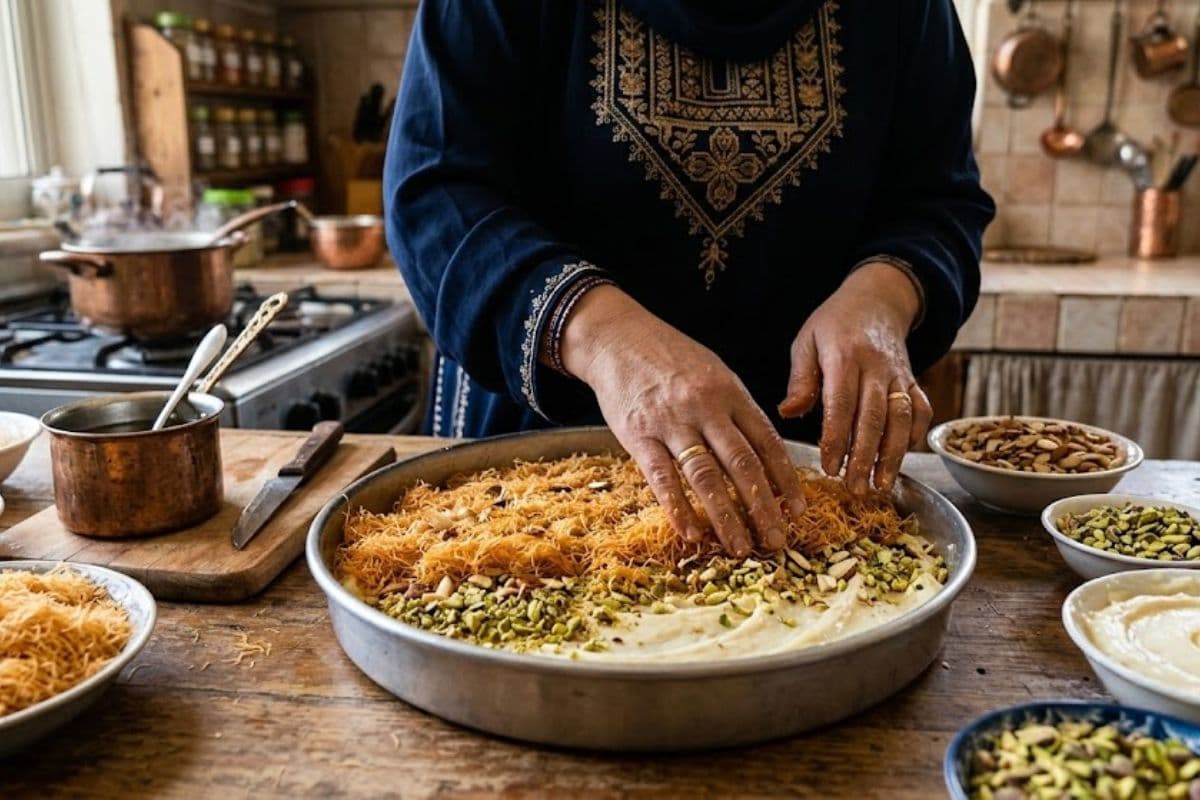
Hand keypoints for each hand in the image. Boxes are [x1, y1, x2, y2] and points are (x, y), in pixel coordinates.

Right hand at [560, 285, 805, 556]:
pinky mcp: (638, 435)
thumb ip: (737, 410)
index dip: (786, 480)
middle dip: (764, 507)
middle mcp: (706, 408)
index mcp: (730, 393)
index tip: (798, 510)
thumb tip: (764, 454)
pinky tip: (691, 533)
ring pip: (706, 476)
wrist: (617, 338)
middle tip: (778, 541)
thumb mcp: (714, 372)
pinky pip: (662, 477)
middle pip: (743, 465)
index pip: (766, 442)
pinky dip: (678, 508)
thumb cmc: (669, 357)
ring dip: (727, 516)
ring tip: (741, 547)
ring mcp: (671, 422)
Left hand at [777, 262, 932, 495]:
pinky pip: (921, 411)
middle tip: (854, 488)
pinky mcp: (914, 380)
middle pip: (874, 416)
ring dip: (892, 454)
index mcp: (844, 356)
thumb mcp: (806, 342)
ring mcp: (900, 374)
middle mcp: (876, 366)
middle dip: (865, 456)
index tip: (829, 467)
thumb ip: (800, 380)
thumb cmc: (833, 325)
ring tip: (880, 485)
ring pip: (901, 418)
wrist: (876, 300)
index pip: (841, 403)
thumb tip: (788, 414)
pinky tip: (900, 460)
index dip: (836, 438)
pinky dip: (914, 436)